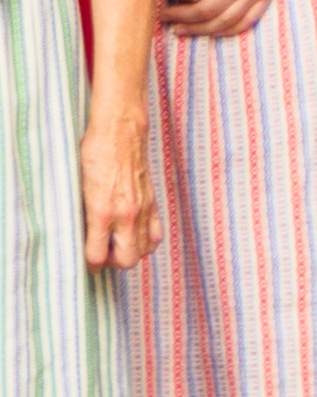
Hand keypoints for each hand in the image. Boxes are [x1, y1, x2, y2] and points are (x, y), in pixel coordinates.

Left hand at [81, 115, 156, 272]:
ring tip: (118, 246)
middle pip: (126, 260)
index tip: (86, 264)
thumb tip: (83, 235)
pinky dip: (147, 242)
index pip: (97, 256)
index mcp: (101, 212)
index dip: (90, 265)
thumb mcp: (79, 186)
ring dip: (130, 253)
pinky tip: (135, 236)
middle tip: (102, 256)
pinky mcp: (153, 203)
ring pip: (143, 251)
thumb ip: (84, 214)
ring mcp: (142, 209)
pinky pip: (156, 235)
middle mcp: (125, 215)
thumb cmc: (95, 153)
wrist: (121, 131)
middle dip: (112, 264)